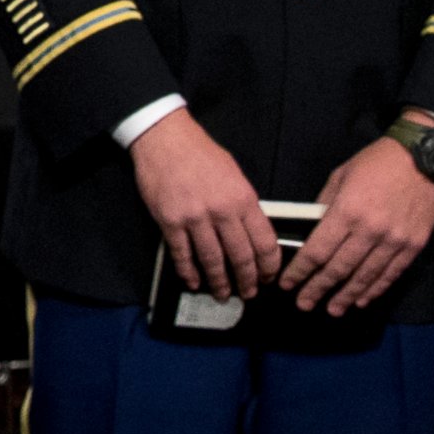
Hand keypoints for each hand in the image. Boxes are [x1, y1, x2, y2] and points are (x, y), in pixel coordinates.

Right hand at [131, 107, 277, 298]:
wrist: (165, 139)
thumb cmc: (200, 153)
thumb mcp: (235, 175)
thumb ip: (244, 205)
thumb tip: (250, 233)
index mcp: (243, 199)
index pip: (264, 242)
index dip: (269, 266)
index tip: (268, 277)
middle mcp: (222, 211)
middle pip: (240, 256)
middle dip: (247, 280)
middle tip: (248, 292)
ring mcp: (194, 217)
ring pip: (212, 260)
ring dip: (219, 282)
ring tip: (223, 294)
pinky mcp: (169, 221)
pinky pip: (181, 253)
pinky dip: (188, 271)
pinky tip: (193, 281)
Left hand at [279, 130, 433, 315]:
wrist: (424, 157)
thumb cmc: (376, 163)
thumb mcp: (340, 176)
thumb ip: (324, 205)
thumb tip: (312, 229)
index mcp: (347, 212)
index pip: (317, 251)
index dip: (300, 271)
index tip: (287, 283)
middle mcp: (370, 231)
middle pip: (339, 269)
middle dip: (318, 289)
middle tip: (304, 304)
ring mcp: (395, 240)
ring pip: (365, 276)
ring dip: (346, 296)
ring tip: (332, 309)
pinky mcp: (414, 244)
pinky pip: (392, 273)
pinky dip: (375, 289)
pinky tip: (362, 299)